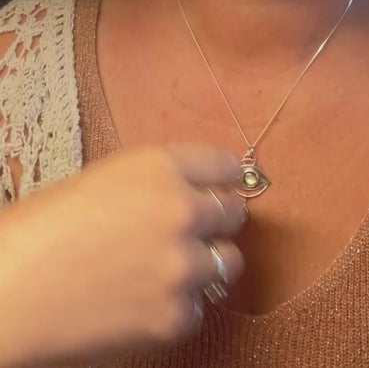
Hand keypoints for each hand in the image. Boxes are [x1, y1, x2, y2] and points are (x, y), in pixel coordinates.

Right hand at [0, 143, 245, 366]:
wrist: (9, 290)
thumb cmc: (44, 228)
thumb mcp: (106, 179)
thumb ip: (158, 181)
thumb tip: (197, 190)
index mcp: (160, 167)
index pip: (226, 164)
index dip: (224, 177)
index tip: (224, 185)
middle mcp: (181, 211)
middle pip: (233, 211)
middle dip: (216, 219)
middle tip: (190, 230)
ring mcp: (182, 267)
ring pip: (227, 262)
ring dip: (205, 264)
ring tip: (165, 269)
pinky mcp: (174, 316)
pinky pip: (197, 308)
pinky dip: (177, 307)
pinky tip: (141, 301)